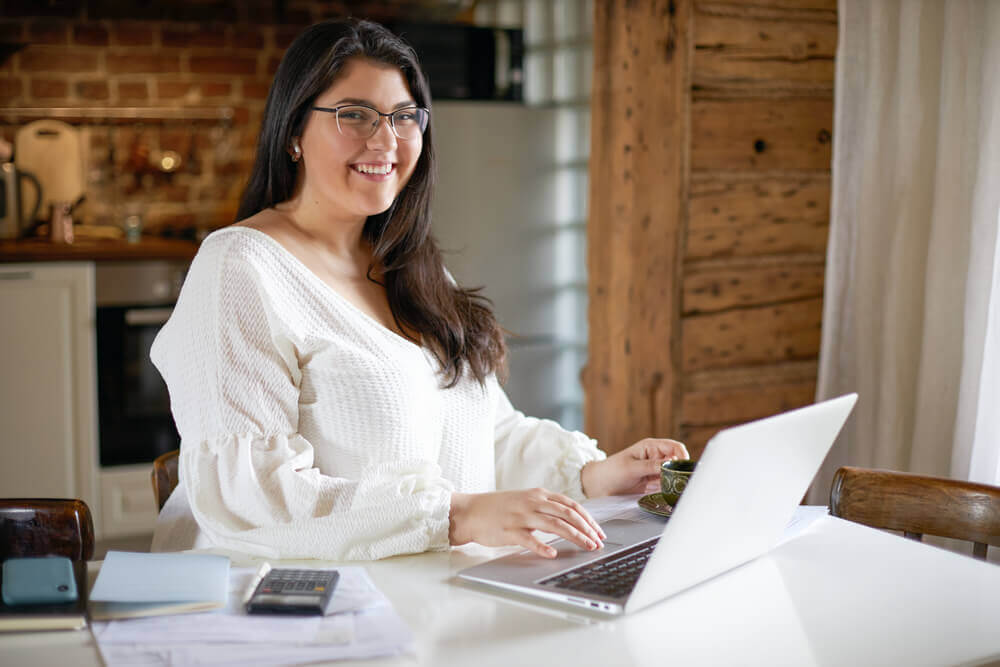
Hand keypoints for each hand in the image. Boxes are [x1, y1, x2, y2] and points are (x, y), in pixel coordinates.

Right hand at [449, 489, 606, 557]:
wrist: (471, 511)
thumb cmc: (498, 508)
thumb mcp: (525, 500)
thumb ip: (546, 506)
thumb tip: (570, 518)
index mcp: (538, 495)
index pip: (571, 505)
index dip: (588, 519)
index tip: (599, 531)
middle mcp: (532, 503)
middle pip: (567, 514)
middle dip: (587, 529)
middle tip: (598, 542)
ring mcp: (521, 516)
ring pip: (554, 525)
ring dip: (574, 536)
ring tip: (587, 546)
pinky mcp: (509, 531)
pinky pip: (529, 539)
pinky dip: (542, 547)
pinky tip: (552, 554)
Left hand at [580, 438, 689, 497]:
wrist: (599, 486)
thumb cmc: (611, 471)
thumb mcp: (631, 468)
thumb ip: (651, 466)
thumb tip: (671, 464)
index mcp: (650, 447)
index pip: (674, 447)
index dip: (682, 456)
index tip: (683, 468)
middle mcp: (656, 457)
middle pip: (677, 462)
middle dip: (681, 471)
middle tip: (683, 482)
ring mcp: (655, 471)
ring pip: (674, 475)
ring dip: (677, 482)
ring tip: (678, 490)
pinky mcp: (653, 483)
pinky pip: (667, 485)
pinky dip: (671, 490)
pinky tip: (671, 494)